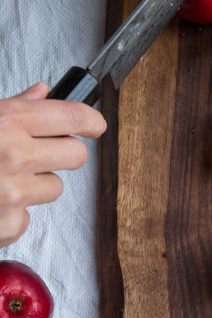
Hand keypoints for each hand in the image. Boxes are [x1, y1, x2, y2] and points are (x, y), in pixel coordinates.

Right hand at [0, 82, 106, 247]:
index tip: (96, 124)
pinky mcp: (12, 224)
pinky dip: (15, 211)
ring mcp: (15, 194)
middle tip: (40, 153)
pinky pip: (30, 215)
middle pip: (76, 155)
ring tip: (1, 179)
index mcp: (7, 123)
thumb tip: (43, 93)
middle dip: (63, 153)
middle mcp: (15, 157)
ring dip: (36, 184)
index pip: (72, 116)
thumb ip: (13, 107)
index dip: (91, 120)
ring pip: (55, 187)